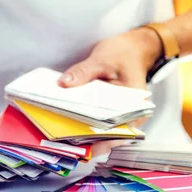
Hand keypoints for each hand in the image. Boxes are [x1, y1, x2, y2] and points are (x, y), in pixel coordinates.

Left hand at [57, 27, 162, 155]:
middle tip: (59, 140)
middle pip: (104, 135)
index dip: (98, 141)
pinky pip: (90, 122)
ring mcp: (114, 117)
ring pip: (96, 132)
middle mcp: (127, 117)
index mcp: (135, 108)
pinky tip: (60, 122)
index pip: (117, 132)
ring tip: (56, 135)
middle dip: (83, 139)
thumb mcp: (103, 60)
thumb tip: (63, 83)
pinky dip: (77, 123)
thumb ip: (84, 71)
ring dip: (78, 133)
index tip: (77, 142)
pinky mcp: (103, 113)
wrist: (130, 49)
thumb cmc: (123, 55)